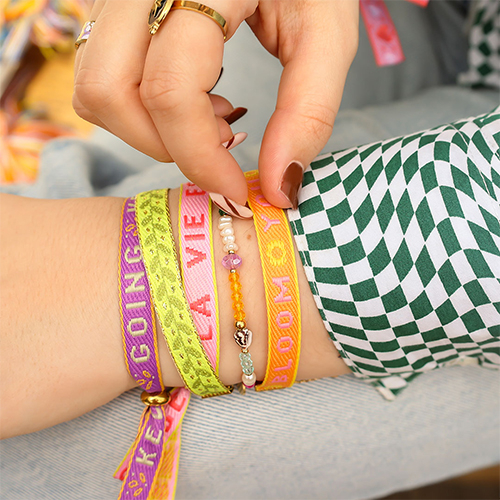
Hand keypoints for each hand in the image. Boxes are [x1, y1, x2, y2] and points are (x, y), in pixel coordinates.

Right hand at [73, 0, 357, 212]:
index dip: (199, 158)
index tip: (237, 191)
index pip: (168, 89)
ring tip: (214, 117)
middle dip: (166, 146)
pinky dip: (143, 108)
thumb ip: (308, 112)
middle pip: (108, 92)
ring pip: (95, 87)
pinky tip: (196, 96)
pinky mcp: (114, 8)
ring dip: (151, 129)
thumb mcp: (327, 34)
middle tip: (225, 142)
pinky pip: (100, 74)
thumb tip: (279, 188)